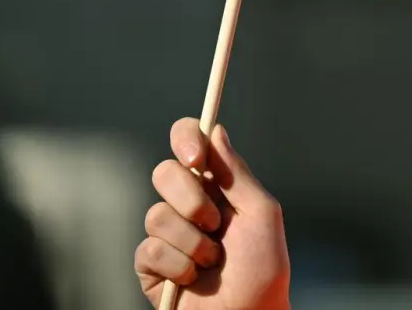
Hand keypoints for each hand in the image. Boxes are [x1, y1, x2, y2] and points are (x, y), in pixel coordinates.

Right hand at [136, 120, 290, 309]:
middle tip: (215, 224)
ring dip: (191, 242)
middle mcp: (188, 206)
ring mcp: (167, 235)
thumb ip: (237, 173)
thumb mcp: (262, 215)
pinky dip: (177, 265)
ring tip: (211, 262)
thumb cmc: (263, 271)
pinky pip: (148, 249)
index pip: (190, 145)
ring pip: (155, 214)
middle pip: (164, 172)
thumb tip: (216, 130)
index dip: (185, 138)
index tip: (194, 155)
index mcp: (217, 187)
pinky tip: (192, 280)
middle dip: (190, 199)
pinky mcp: (150, 266)